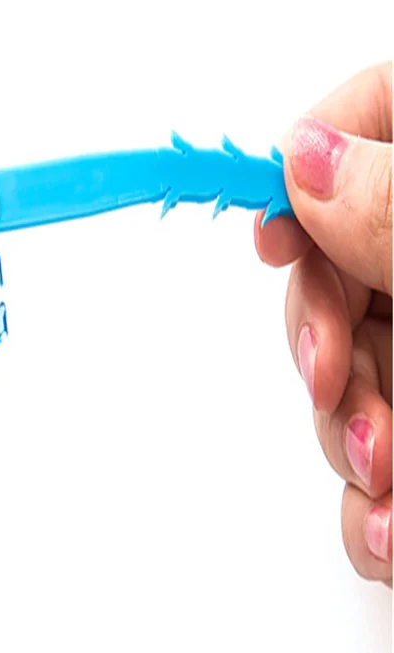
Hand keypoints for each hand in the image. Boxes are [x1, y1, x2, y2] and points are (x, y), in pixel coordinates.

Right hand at [255, 62, 391, 585]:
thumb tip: (306, 159)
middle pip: (335, 268)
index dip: (303, 168)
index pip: (368, 123)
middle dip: (323, 345)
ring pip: (342, 373)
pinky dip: (369, 506)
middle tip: (340, 390)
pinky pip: (370, 450)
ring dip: (343, 441)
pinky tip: (387, 529)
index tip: (271, 240)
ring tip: (385, 492)